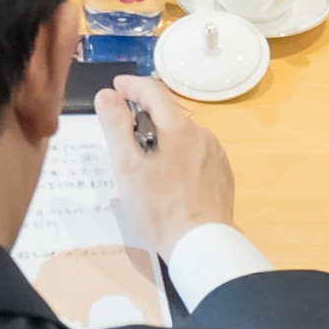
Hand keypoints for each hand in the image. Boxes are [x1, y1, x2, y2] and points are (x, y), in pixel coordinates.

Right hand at [97, 77, 235, 250]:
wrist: (201, 242)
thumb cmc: (159, 207)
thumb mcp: (126, 166)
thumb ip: (116, 126)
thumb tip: (107, 95)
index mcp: (177, 127)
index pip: (152, 90)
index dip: (131, 85)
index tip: (116, 88)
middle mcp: (201, 134)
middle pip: (168, 114)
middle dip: (145, 117)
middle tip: (124, 136)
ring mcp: (215, 154)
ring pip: (183, 135)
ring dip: (164, 139)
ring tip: (147, 166)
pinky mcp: (222, 173)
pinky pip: (196, 154)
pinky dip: (180, 157)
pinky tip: (171, 181)